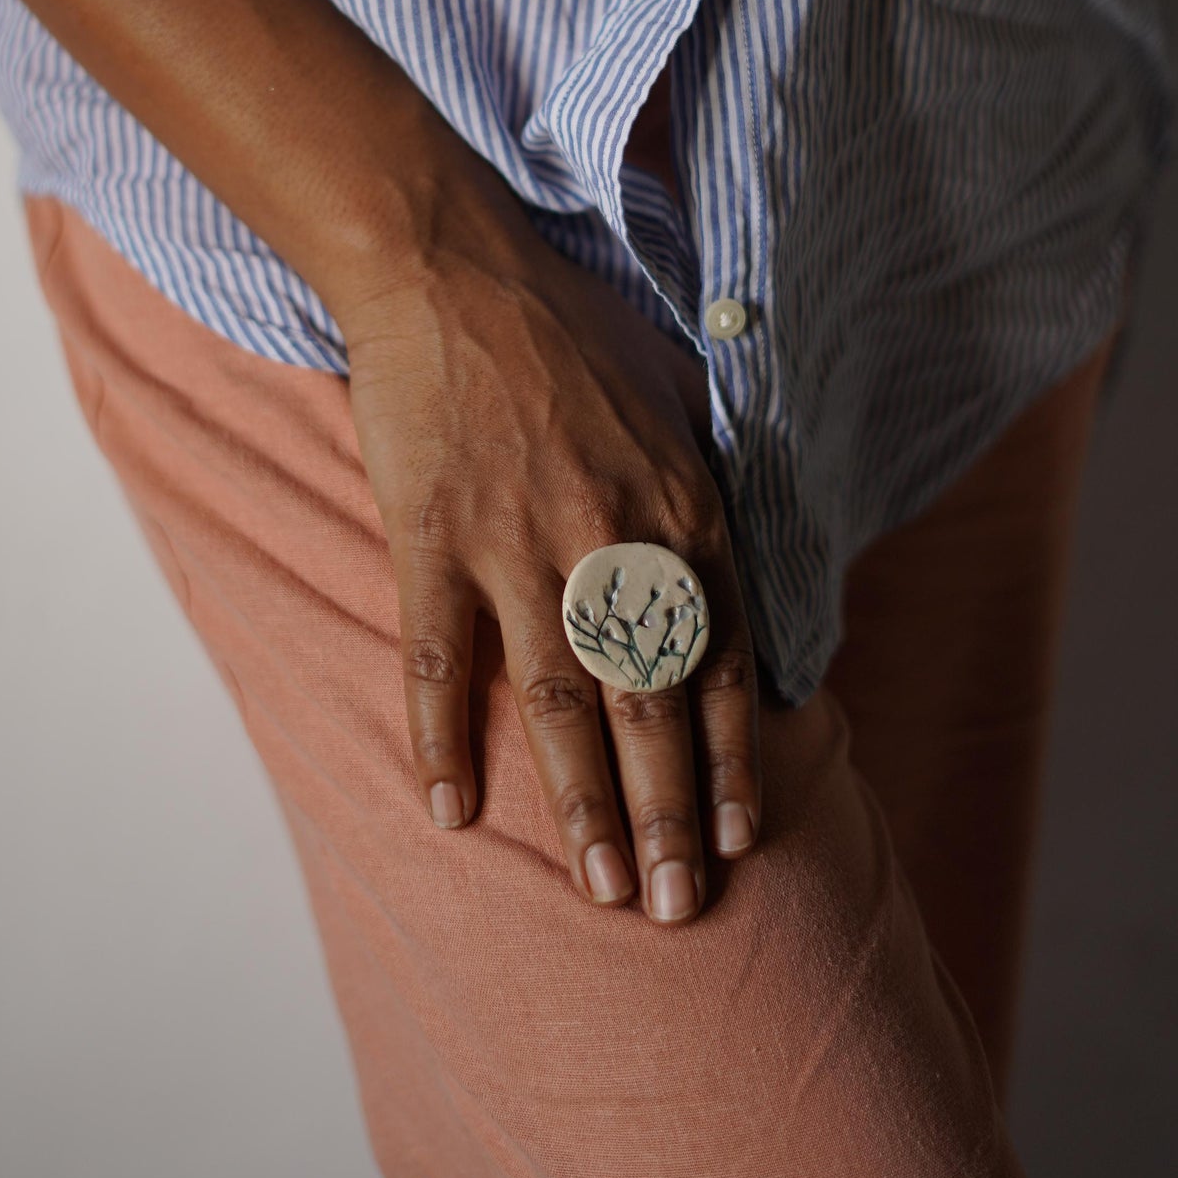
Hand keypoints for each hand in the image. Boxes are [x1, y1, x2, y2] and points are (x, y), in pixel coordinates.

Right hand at [338, 212, 760, 924]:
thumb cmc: (570, 327)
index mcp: (682, 509)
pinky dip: (444, 742)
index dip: (735, 760)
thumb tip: (733, 572)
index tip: (744, 840)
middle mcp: (615, 540)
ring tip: (604, 890)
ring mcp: (520, 545)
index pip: (723, 662)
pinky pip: (441, 663)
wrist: (452, 268)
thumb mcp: (678, 395)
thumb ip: (708, 490)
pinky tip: (449, 813)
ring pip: (564, 704)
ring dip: (585, 807)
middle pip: (652, 706)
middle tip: (677, 909)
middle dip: (672, 818)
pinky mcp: (433, 541)